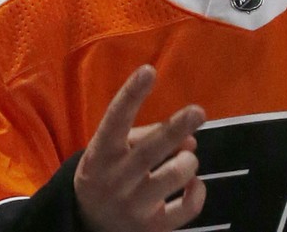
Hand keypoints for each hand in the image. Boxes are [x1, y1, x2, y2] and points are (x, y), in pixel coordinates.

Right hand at [74, 65, 205, 231]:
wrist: (89, 223)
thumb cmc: (106, 174)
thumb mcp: (111, 150)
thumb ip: (145, 136)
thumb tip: (190, 136)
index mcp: (102, 152)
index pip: (115, 118)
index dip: (132, 94)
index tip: (148, 71)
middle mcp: (116, 177)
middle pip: (149, 151)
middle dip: (175, 129)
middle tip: (198, 111)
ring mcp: (133, 205)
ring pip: (173, 177)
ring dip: (187, 161)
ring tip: (186, 158)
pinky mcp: (152, 228)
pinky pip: (186, 209)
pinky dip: (197, 193)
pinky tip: (195, 185)